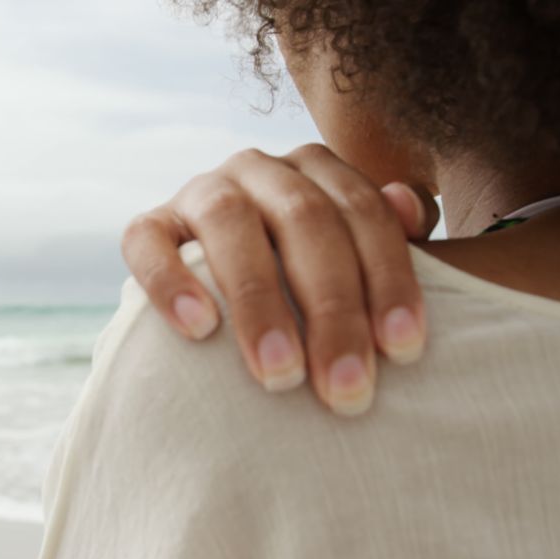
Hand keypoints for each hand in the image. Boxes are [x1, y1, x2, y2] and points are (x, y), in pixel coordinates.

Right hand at [120, 144, 438, 415]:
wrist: (224, 280)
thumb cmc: (307, 279)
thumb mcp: (355, 253)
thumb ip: (392, 231)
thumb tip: (411, 210)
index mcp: (316, 169)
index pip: (362, 211)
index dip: (389, 277)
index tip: (404, 350)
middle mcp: (258, 168)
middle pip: (304, 218)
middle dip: (332, 308)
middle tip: (346, 388)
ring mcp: (199, 192)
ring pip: (229, 222)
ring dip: (259, 300)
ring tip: (280, 375)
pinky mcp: (148, 226)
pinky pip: (148, 243)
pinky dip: (171, 282)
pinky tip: (200, 330)